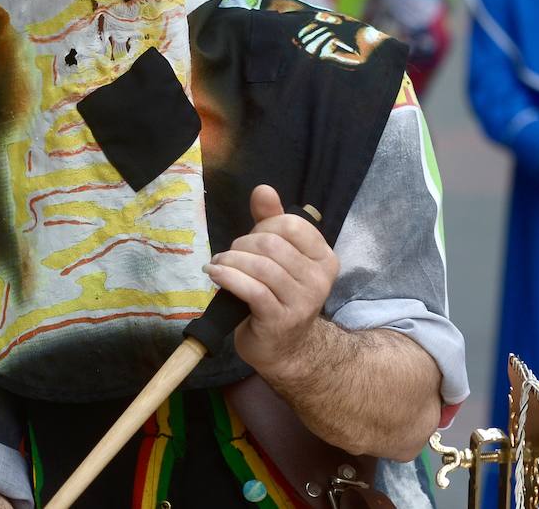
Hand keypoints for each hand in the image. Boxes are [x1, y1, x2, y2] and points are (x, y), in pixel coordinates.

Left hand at [203, 185, 339, 374]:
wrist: (285, 349)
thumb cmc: (279, 296)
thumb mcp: (279, 256)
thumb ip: (271, 221)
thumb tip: (263, 189)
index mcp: (324, 258)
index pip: (292, 224)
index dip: (264, 226)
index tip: (251, 240)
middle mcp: (319, 279)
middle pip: (272, 244)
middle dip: (242, 245)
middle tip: (231, 256)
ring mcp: (302, 302)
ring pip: (260, 266)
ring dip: (230, 261)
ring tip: (218, 265)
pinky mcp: (280, 320)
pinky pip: (251, 290)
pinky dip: (227, 277)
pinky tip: (214, 274)